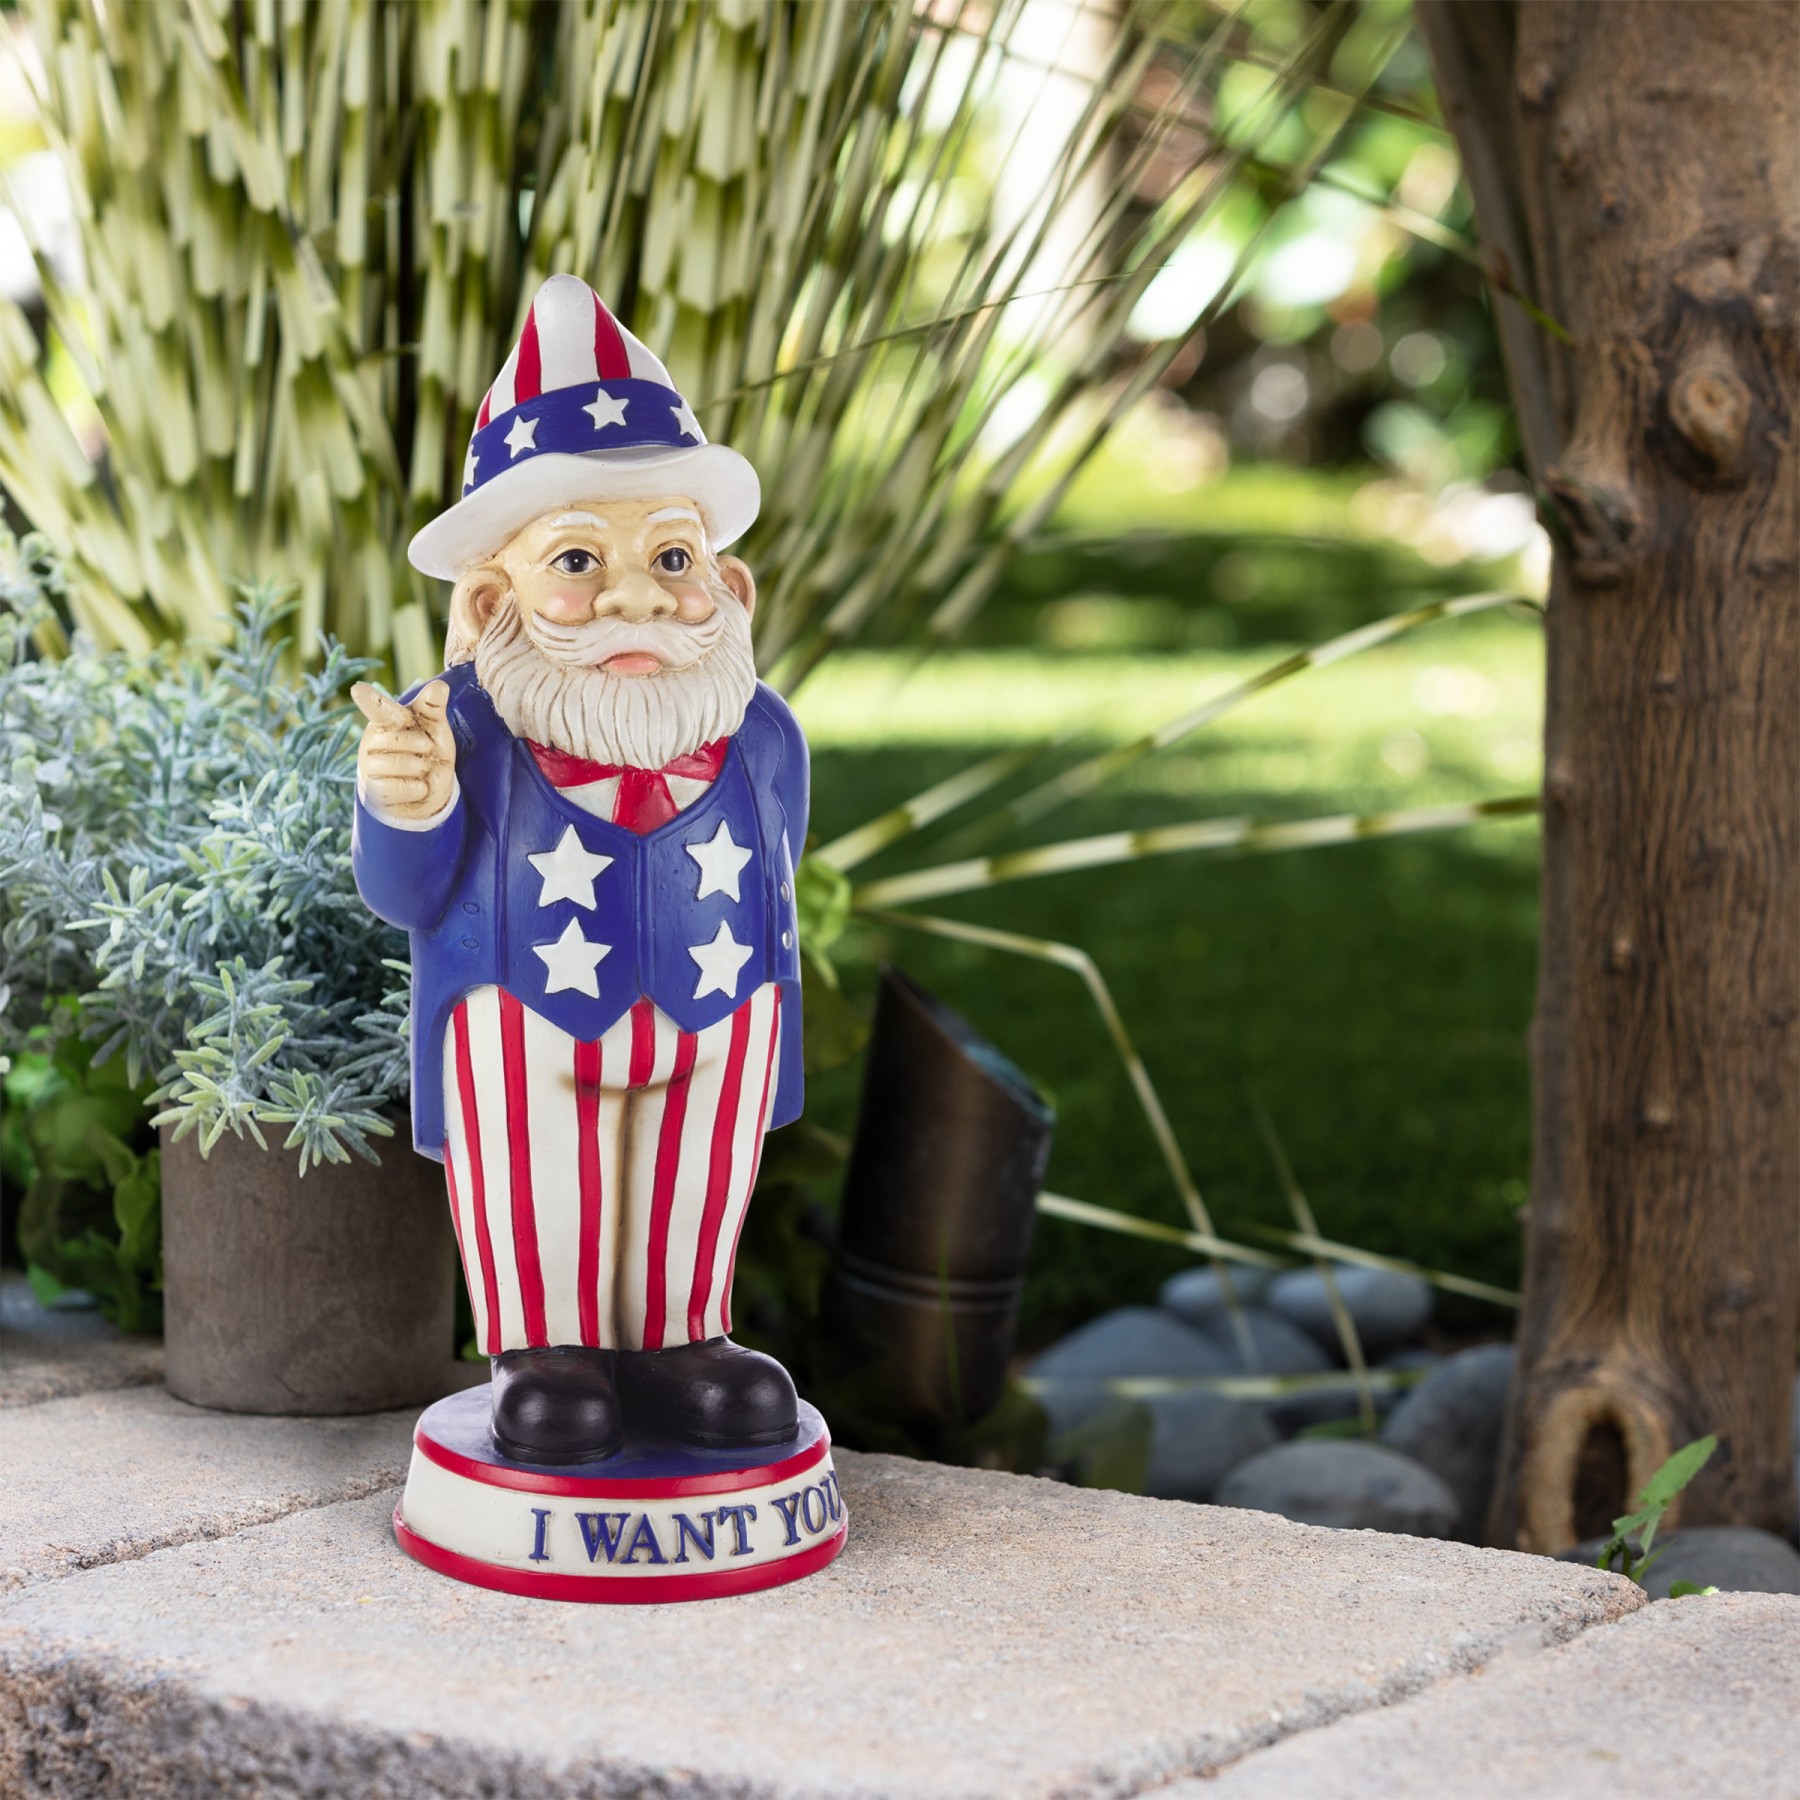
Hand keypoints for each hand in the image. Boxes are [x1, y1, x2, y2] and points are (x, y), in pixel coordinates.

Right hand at [351, 679, 454, 822]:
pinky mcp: (374, 790)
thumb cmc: (427, 749)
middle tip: (427, 748)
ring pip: (395, 764)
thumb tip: (440, 686)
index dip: (370, 700)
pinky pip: (397, 788)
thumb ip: (433, 707)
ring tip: (423, 767)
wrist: (429, 789)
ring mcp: (370, 766)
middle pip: (397, 739)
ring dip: (420, 767)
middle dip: (421, 745)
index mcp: (387, 720)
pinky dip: (417, 788)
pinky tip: (419, 786)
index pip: (379, 709)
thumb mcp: (434, 727)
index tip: (357, 690)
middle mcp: (373, 741)